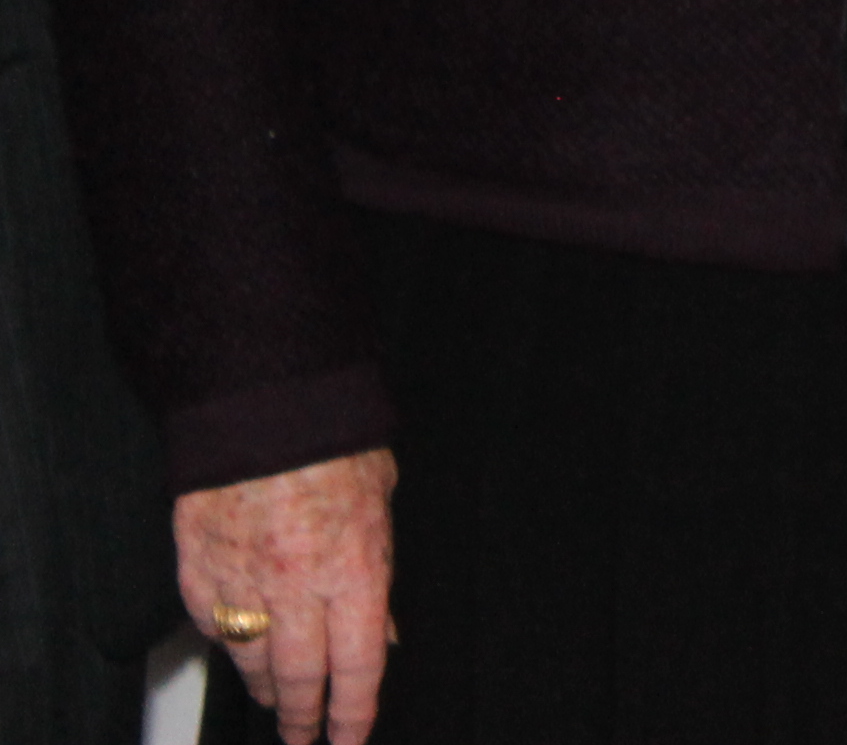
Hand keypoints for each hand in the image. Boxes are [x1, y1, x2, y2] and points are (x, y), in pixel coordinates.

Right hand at [175, 451, 395, 743]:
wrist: (259, 404)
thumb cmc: (331, 441)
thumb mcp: (380, 502)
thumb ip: (378, 570)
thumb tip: (381, 629)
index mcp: (353, 570)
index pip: (357, 666)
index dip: (353, 713)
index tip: (349, 739)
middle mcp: (296, 588)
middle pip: (300, 677)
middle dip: (305, 717)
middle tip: (306, 739)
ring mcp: (241, 583)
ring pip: (251, 660)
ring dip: (266, 689)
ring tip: (279, 703)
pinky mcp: (197, 571)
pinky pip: (213, 625)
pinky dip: (228, 642)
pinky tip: (239, 647)